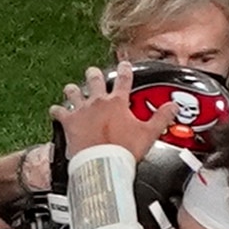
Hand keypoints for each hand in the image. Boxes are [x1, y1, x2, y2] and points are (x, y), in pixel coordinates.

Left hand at [48, 62, 176, 159]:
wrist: (102, 164)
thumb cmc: (123, 150)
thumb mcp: (148, 134)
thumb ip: (161, 118)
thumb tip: (173, 107)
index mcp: (118, 102)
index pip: (124, 79)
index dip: (125, 69)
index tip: (124, 64)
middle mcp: (98, 101)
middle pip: (95, 78)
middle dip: (94, 74)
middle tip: (94, 73)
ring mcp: (82, 110)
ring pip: (74, 91)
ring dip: (73, 89)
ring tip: (73, 88)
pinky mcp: (69, 122)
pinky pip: (59, 112)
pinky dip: (57, 111)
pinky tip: (55, 110)